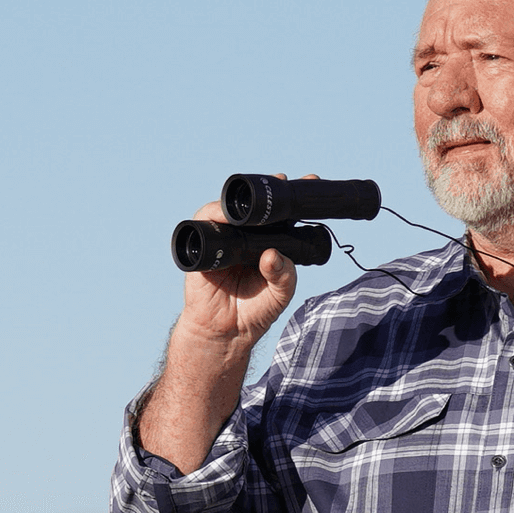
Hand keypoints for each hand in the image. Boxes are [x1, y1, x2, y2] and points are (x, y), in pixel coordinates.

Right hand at [179, 191, 298, 354]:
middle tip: (282, 180)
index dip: (293, 198)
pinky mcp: (203, 246)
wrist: (227, 332)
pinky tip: (223, 217)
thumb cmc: (256, 310)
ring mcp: (224, 238)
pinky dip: (212, 217)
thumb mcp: (280, 293)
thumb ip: (284, 274)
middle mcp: (246, 236)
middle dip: (267, 190)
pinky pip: (203, 225)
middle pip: (254, 206)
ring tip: (254, 202)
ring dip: (239, 201)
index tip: (310, 180)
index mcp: (268, 242)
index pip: (281, 215)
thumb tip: (272, 254)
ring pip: (228, 209)